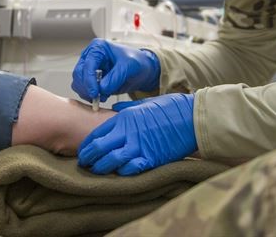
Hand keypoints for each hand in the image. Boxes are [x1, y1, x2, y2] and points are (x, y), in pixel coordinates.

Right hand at [71, 38, 159, 102]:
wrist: (141, 69)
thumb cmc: (136, 62)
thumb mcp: (129, 67)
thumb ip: (116, 77)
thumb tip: (102, 88)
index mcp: (98, 47)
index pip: (87, 65)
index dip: (89, 81)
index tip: (95, 93)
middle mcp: (90, 56)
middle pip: (78, 74)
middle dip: (87, 88)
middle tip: (97, 98)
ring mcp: (89, 67)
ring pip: (78, 82)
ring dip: (87, 92)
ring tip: (102, 97)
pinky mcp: (90, 78)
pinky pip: (83, 88)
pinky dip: (89, 95)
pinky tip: (101, 96)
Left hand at [77, 93, 196, 175]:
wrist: (191, 118)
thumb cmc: (170, 108)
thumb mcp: (144, 103)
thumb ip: (127, 108)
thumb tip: (114, 109)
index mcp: (124, 118)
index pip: (97, 133)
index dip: (87, 144)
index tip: (84, 151)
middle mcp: (128, 132)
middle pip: (100, 148)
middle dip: (88, 158)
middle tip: (85, 164)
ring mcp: (139, 146)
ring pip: (111, 161)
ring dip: (102, 168)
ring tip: (97, 172)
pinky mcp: (151, 159)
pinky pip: (130, 169)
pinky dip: (122, 173)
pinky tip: (119, 174)